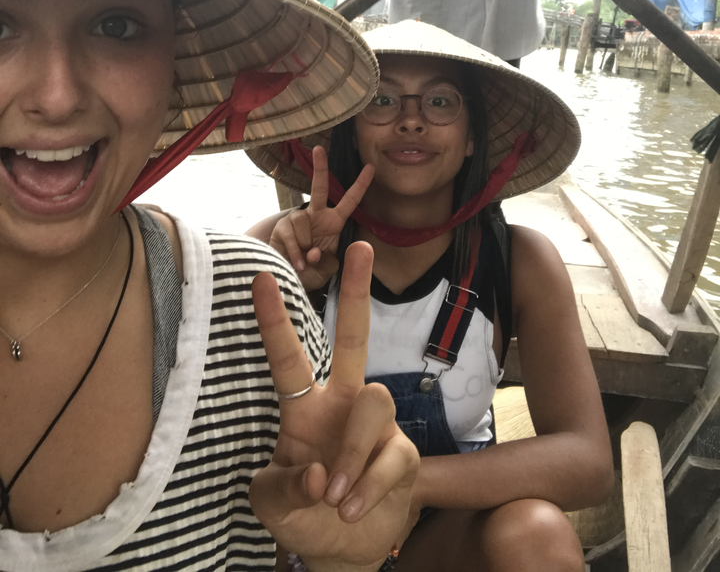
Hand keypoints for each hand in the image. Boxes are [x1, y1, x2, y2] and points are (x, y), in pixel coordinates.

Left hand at [249, 242, 419, 571]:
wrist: (342, 551)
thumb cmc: (301, 515)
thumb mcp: (272, 505)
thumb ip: (284, 487)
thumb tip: (319, 472)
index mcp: (303, 407)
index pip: (288, 358)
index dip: (274, 320)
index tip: (260, 278)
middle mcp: (342, 403)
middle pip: (353, 338)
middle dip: (357, 292)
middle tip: (361, 247)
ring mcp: (375, 425)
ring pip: (373, 401)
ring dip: (351, 453)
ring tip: (333, 497)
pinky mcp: (403, 454)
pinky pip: (391, 455)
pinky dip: (367, 487)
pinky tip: (351, 508)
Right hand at [269, 145, 373, 290]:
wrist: (292, 280)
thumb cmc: (314, 271)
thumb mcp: (328, 268)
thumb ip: (326, 261)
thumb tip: (314, 252)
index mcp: (333, 222)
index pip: (350, 201)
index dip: (360, 185)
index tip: (371, 168)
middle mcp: (316, 216)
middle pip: (319, 188)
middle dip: (320, 168)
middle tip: (319, 149)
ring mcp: (298, 219)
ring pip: (302, 222)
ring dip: (305, 246)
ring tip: (307, 261)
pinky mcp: (282, 227)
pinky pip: (291, 235)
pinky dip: (296, 253)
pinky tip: (298, 263)